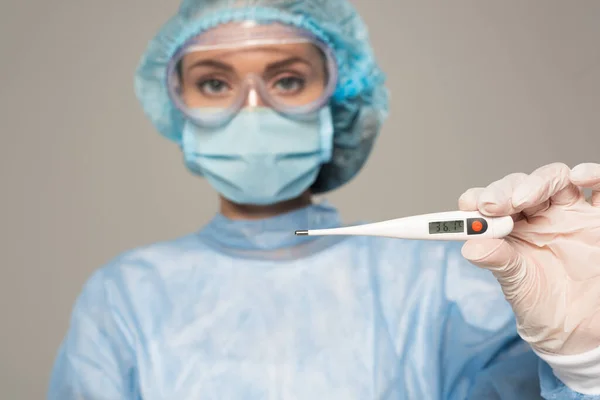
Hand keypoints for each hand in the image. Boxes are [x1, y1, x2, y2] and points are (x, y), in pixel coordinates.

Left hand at [458, 162, 599, 355]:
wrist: (579, 329)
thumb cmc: (543, 304)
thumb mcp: (516, 284)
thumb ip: (497, 261)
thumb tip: (469, 246)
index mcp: (511, 227)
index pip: (490, 201)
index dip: (478, 198)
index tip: (470, 205)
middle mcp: (539, 215)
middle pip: (519, 185)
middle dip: (504, 191)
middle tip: (492, 206)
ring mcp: (570, 214)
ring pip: (554, 180)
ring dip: (538, 182)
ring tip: (522, 199)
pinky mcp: (599, 220)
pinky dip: (591, 175)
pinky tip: (578, 177)